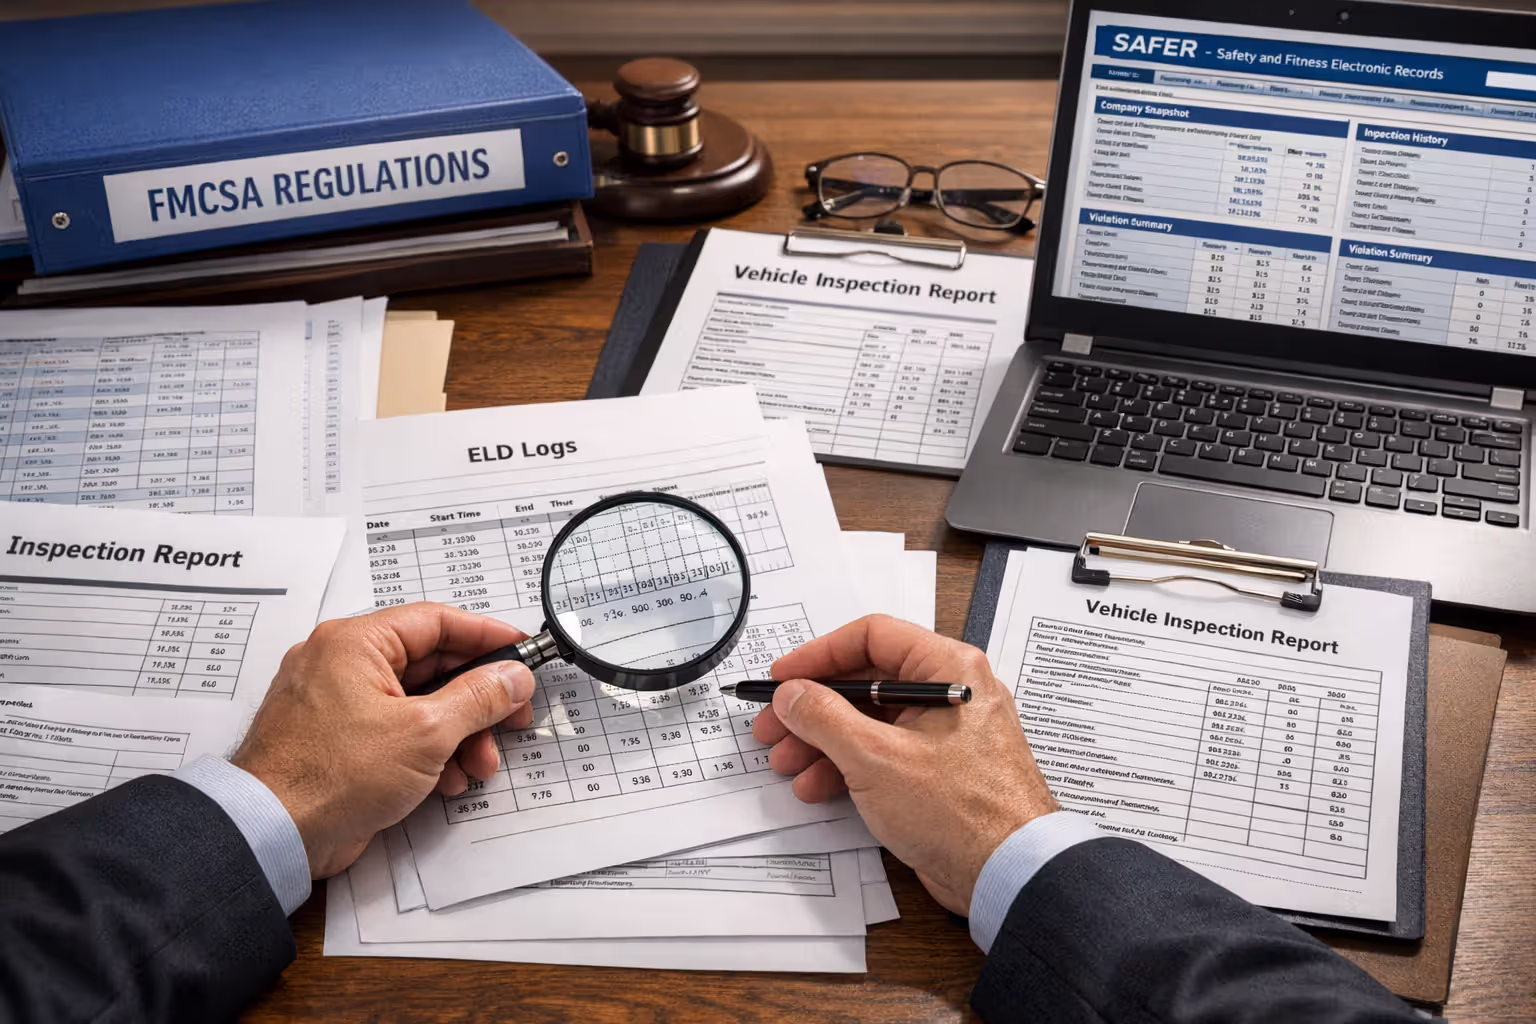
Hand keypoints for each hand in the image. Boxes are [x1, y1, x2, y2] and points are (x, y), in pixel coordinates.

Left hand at [232, 603, 535, 878]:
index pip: (436, 621)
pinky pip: (397, 732)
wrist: (271, 834)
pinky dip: (429, 752)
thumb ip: (478, 698)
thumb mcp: (425, 732)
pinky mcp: (339, 742)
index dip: (487, 636)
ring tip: (480, 765)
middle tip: (513, 716)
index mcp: (356, 643)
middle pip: (432, 666)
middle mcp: (343, 665)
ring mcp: (339, 705)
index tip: (522, 651)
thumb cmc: (329, 775)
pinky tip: (447, 781)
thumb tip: (513, 677)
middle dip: (478, 700)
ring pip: (419, 704)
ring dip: (459, 733)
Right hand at [751, 615, 1056, 915]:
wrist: (1009, 875)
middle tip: (774, 727)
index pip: (872, 637)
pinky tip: (817, 787)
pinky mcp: (939, 770)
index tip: (783, 677)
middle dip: (813, 708)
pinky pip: (885, 752)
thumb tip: (792, 693)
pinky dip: (848, 765)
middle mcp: (951, 693)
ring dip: (823, 741)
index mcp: (949, 669)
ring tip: (787, 764)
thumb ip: (824, 718)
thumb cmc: (962, 812)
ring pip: (871, 720)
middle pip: (866, 682)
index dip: (819, 655)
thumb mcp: (876, 758)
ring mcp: (945, 733)